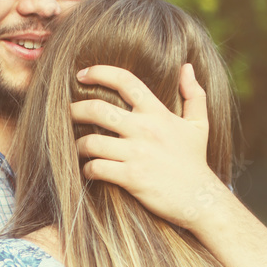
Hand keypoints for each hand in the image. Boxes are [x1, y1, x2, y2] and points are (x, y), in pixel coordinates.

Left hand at [71, 63, 219, 228]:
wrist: (201, 199)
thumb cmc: (195, 161)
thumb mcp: (199, 124)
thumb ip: (194, 94)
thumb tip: (187, 67)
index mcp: (157, 113)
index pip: (125, 81)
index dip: (100, 72)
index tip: (82, 74)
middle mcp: (145, 129)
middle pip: (97, 109)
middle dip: (75, 110)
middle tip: (65, 113)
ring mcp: (137, 154)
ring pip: (91, 142)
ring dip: (78, 145)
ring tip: (77, 147)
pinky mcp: (131, 177)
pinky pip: (97, 168)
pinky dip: (87, 169)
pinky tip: (89, 170)